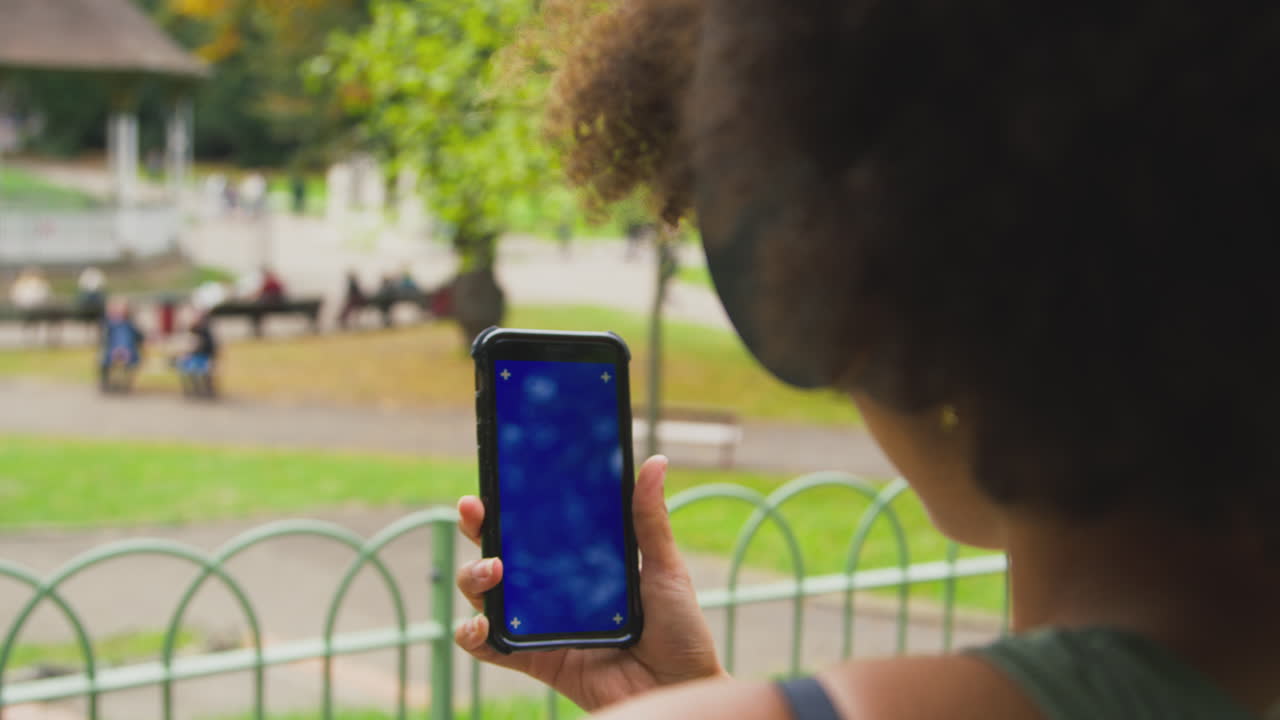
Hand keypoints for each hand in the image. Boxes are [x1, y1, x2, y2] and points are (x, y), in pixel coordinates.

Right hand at [454, 456, 726, 711]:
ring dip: (474, 578)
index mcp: (576, 561)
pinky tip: (481, 624)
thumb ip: (650, 520)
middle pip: (497, 553)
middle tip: (476, 513)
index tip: (492, 484)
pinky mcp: (536, 660)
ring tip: (493, 570)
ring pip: (485, 596)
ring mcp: (539, 624)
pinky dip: (473, 636)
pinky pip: (490, 648)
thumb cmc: (679, 628)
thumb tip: (655, 463)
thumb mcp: (664, 567)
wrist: (680, 685)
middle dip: (478, 530)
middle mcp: (550, 589)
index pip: (532, 527)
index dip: (506, 505)